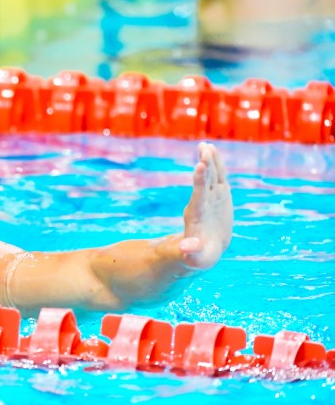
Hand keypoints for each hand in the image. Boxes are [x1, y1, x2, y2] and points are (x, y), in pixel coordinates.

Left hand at [180, 143, 232, 269]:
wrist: (205, 249)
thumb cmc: (200, 256)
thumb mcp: (196, 259)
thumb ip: (191, 253)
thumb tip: (184, 249)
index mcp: (197, 215)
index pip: (198, 195)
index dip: (199, 181)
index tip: (199, 166)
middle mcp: (202, 202)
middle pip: (204, 181)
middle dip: (205, 166)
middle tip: (203, 149)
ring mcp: (210, 197)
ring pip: (210, 175)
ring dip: (209, 161)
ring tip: (205, 145)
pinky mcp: (219, 195)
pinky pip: (218, 177)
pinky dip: (217, 165)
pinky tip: (212, 150)